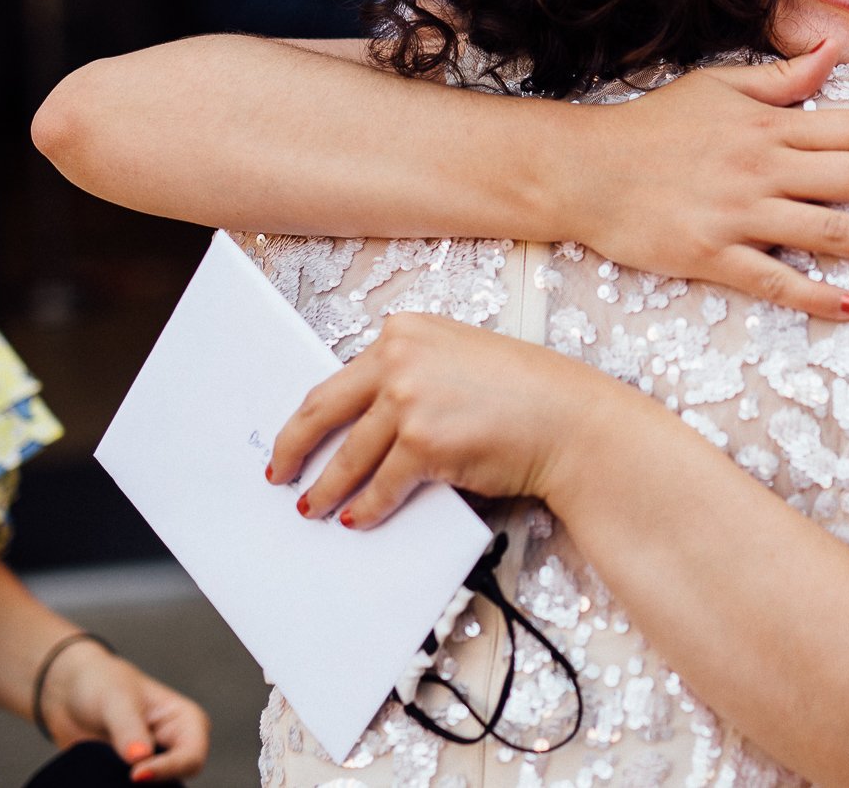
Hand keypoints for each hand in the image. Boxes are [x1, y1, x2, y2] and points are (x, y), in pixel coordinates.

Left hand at [36, 640, 209, 782]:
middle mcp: (175, 746)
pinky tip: (101, 782)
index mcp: (187, 722)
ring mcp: (153, 764)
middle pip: (176, 779)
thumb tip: (140, 758)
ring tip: (108, 775)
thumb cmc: (102, 683)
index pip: (191, 756)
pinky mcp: (131, 777)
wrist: (69, 693)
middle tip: (123, 779)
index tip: (135, 775)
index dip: (168, 769)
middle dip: (153, 783)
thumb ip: (128, 727)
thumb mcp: (115, 699)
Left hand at [270, 313, 624, 527]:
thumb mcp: (459, 361)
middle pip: (323, 410)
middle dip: (294, 448)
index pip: (338, 378)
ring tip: (313, 507)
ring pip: (349, 455)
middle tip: (279, 473)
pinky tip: (358, 518)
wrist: (569, 419)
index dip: (311, 415)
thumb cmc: (526, 393)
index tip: (295, 436)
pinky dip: (366, 507)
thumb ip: (411, 376)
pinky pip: (381, 485)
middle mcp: (399, 357)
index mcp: (404, 330)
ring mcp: (408, 398)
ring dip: (326, 488)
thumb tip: (365, 425)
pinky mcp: (422, 442)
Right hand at [563, 40, 848, 320]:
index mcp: (771, 123)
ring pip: (829, 229)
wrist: (582, 169)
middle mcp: (764, 165)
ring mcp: (739, 212)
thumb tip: (832, 53)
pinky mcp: (710, 255)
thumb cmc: (651, 127)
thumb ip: (780, 78)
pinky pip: (772, 279)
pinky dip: (814, 295)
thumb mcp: (717, 86)